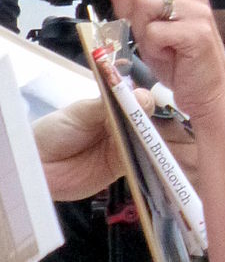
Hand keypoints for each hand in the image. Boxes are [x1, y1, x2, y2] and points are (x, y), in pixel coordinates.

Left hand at [35, 89, 153, 201]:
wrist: (36, 166)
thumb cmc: (52, 132)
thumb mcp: (80, 113)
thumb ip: (107, 106)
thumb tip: (135, 94)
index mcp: (111, 107)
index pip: (135, 100)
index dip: (143, 100)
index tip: (142, 100)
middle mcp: (121, 125)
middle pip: (145, 120)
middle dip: (148, 119)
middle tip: (144, 120)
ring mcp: (123, 146)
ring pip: (146, 139)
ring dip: (151, 139)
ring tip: (147, 138)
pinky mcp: (122, 166)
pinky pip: (141, 161)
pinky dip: (148, 158)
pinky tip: (150, 155)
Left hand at [89, 0, 224, 124]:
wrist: (209, 93)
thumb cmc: (180, 61)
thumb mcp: (147, 26)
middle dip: (126, 8)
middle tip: (143, 32)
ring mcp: (196, 10)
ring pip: (142, 2)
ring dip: (141, 30)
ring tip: (159, 46)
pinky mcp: (197, 32)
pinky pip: (154, 31)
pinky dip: (153, 48)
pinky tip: (168, 56)